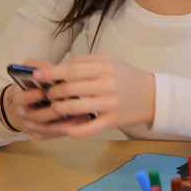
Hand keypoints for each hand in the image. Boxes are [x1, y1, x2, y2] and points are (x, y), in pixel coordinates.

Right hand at [0, 69, 73, 141]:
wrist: (24, 106)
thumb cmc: (32, 87)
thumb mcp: (30, 74)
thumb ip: (37, 67)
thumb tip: (48, 67)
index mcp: (17, 99)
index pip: (21, 99)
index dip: (31, 96)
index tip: (42, 91)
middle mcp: (23, 116)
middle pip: (37, 116)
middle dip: (53, 110)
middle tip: (68, 104)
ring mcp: (31, 128)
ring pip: (48, 128)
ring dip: (64, 121)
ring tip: (80, 112)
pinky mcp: (41, 136)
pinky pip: (55, 135)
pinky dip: (68, 128)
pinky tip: (81, 121)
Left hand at [30, 55, 155, 138]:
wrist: (153, 96)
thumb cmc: (127, 77)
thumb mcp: (110, 62)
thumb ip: (86, 62)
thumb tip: (59, 66)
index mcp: (105, 67)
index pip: (72, 69)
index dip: (52, 73)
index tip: (37, 75)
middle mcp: (107, 84)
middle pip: (70, 88)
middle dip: (53, 92)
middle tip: (46, 94)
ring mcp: (110, 104)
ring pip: (75, 108)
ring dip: (59, 108)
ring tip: (54, 107)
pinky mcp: (112, 121)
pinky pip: (89, 127)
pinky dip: (73, 129)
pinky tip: (64, 127)